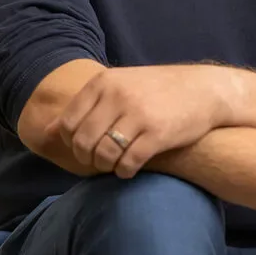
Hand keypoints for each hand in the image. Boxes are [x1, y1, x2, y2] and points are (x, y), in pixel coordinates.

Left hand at [44, 63, 232, 177]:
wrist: (204, 90)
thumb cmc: (158, 90)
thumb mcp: (120, 86)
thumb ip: (86, 105)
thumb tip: (51, 130)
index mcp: (105, 83)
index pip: (69, 123)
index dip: (72, 143)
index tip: (85, 148)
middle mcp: (118, 97)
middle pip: (83, 142)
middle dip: (87, 159)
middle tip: (99, 161)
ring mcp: (138, 115)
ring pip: (103, 155)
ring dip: (106, 167)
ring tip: (115, 165)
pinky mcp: (157, 135)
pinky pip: (128, 164)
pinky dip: (124, 172)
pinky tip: (130, 168)